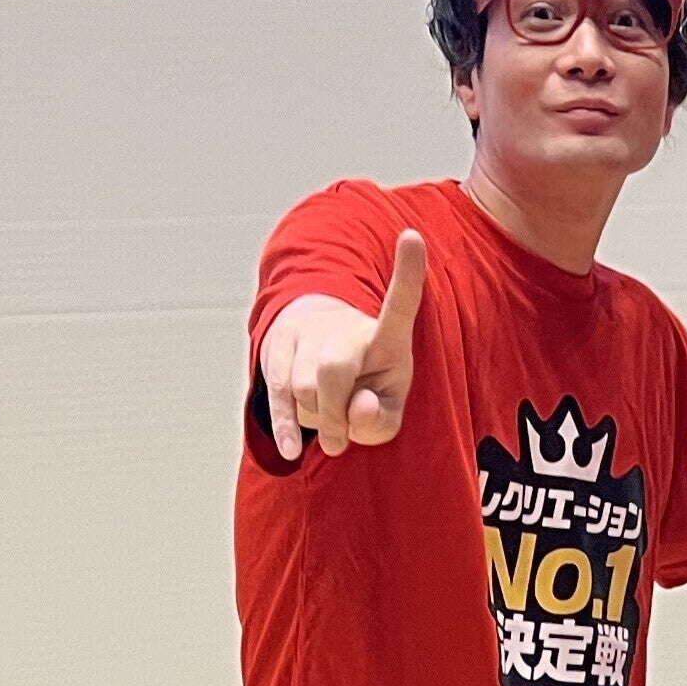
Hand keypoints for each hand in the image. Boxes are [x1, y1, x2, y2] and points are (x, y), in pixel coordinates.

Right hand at [258, 227, 427, 459]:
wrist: (323, 364)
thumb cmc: (370, 387)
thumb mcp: (389, 410)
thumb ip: (382, 420)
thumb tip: (355, 408)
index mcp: (386, 336)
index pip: (399, 305)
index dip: (408, 274)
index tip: (412, 236)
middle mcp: (343, 327)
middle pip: (331, 370)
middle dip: (334, 414)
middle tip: (342, 440)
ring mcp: (306, 335)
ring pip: (299, 388)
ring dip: (315, 419)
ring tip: (328, 416)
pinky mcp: (274, 352)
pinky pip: (274, 396)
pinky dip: (287, 428)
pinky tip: (293, 449)